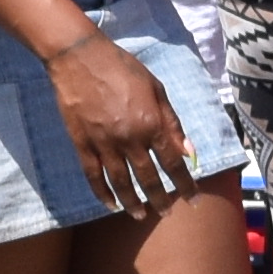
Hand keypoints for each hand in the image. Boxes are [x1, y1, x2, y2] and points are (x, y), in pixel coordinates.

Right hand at [42, 24, 190, 213]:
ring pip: (120, 181)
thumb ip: (172, 122)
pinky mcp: (82, 144)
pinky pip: (93, 174)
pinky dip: (102, 192)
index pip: (172, 162)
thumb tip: (189, 151)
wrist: (79, 58)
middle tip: (167, 212)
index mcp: (151, 123)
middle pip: (148, 177)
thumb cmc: (123, 68)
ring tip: (139, 215)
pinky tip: (110, 203)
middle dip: (160, 198)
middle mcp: (129, 139)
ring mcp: (103, 143)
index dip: (184, 182)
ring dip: (132, 202)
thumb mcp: (156, 89)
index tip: (193, 198)